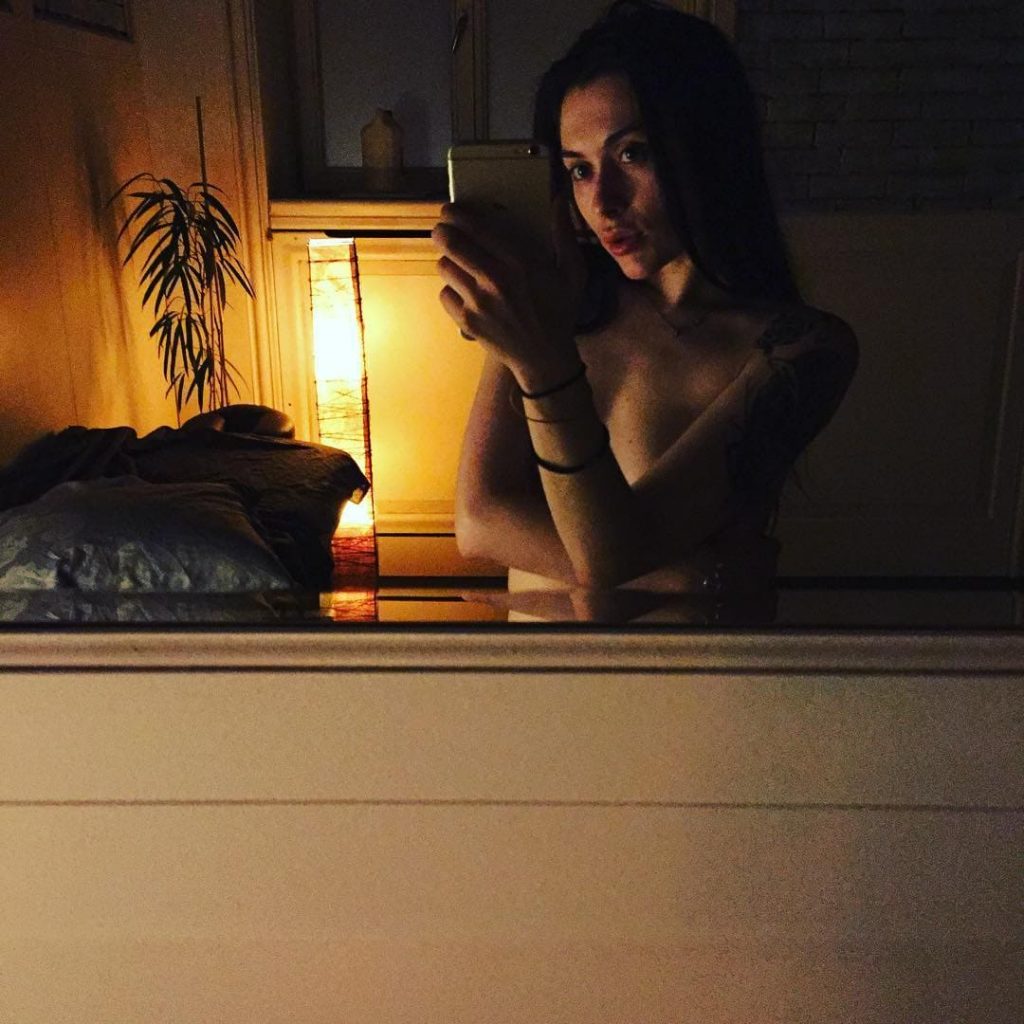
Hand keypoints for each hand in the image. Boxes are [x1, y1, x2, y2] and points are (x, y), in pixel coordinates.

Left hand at [431, 197, 586, 390]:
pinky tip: (463, 291)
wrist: (545, 358)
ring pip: (443, 267)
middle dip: (442, 231)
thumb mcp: (572, 273)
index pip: (476, 227)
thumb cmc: (559, 312)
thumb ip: (564, 234)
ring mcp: (478, 303)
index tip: (451, 210)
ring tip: (456, 262)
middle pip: (450, 243)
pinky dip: (451, 291)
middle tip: (443, 230)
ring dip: (447, 261)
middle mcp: (495, 280)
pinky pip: (444, 295)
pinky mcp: (467, 322)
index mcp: (520, 263)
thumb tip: (559, 200)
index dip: (457, 214)